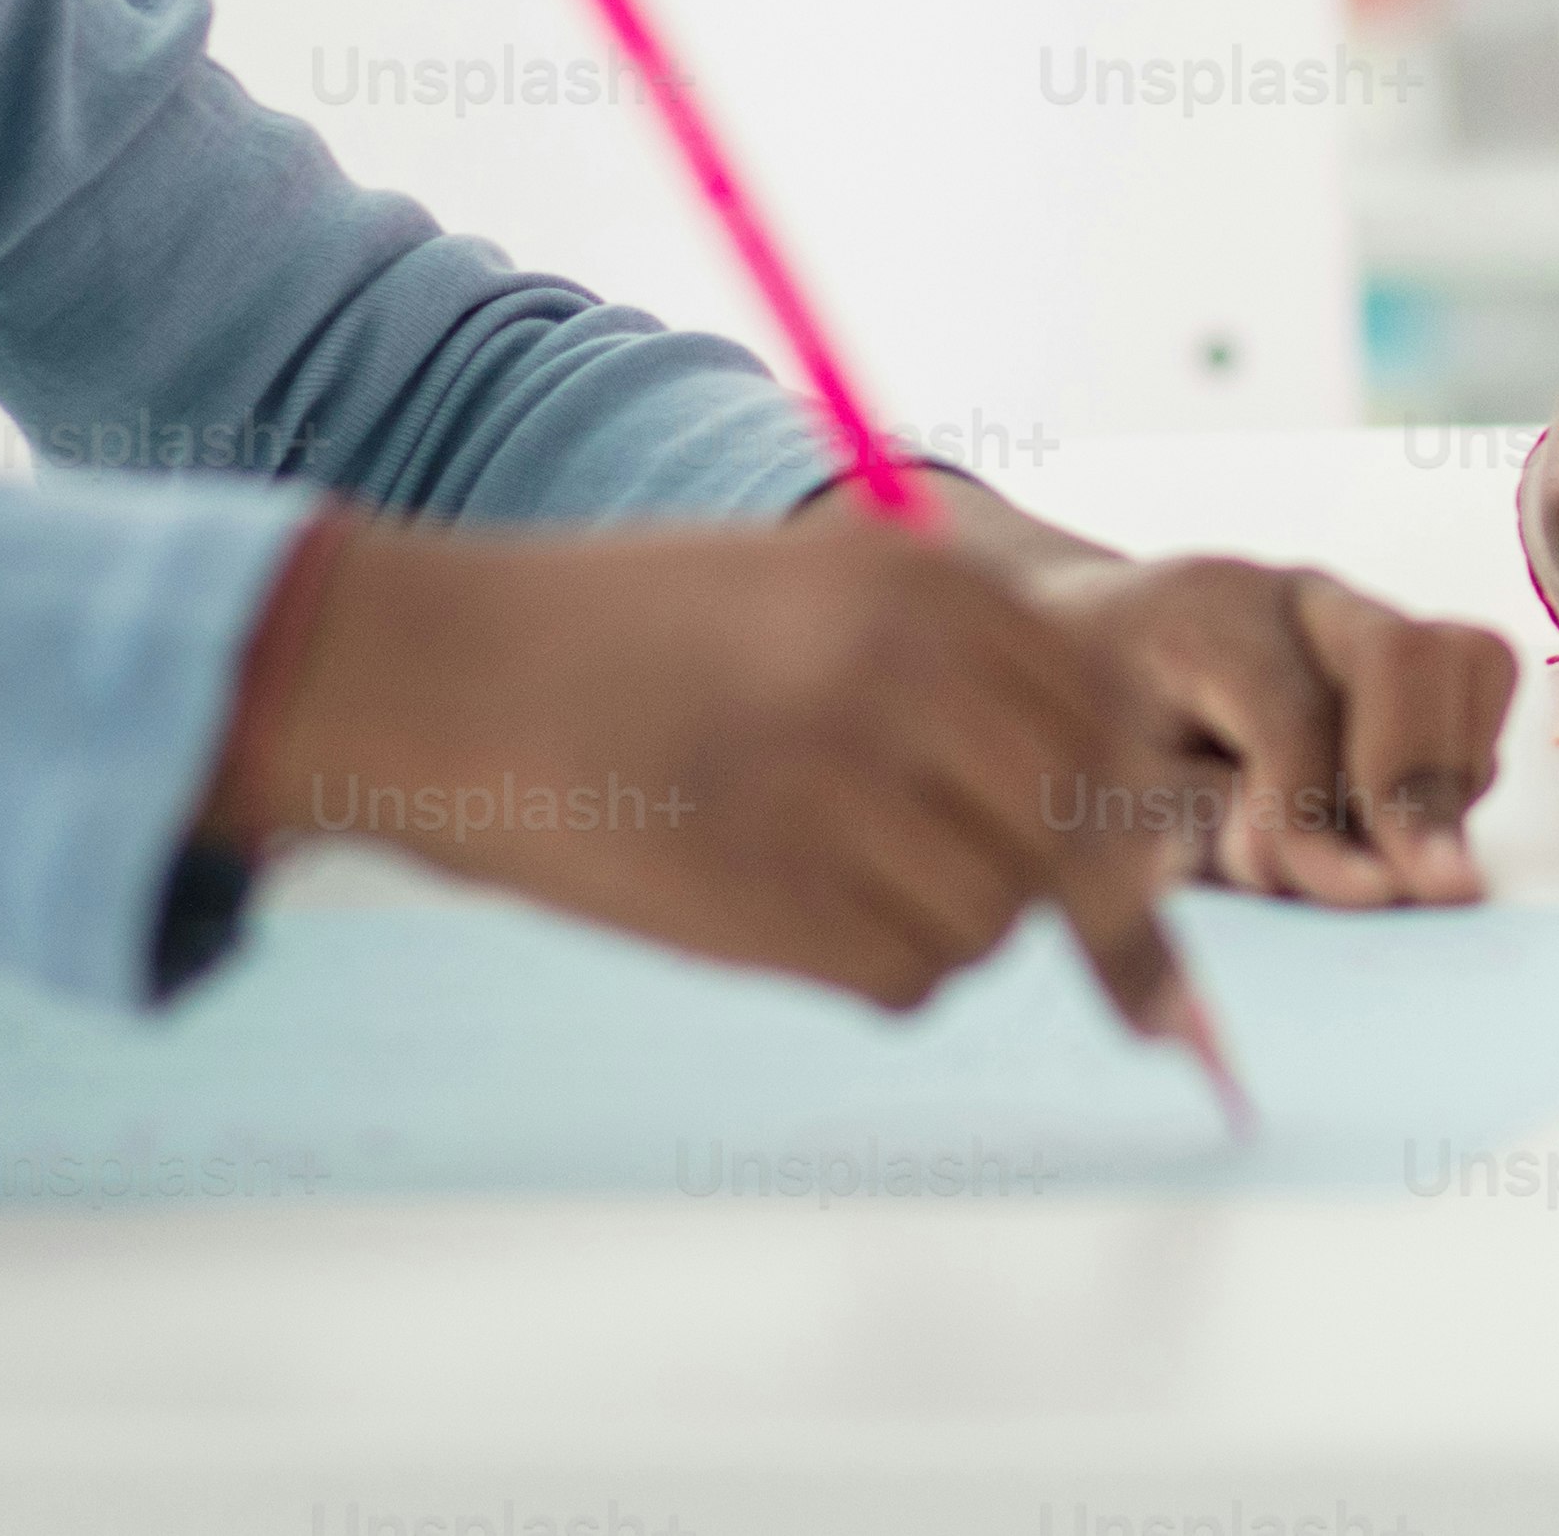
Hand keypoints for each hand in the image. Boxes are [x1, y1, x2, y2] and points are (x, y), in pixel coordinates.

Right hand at [220, 517, 1214, 1033]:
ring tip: (845, 882)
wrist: (445, 679)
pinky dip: (878, 973)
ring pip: (996, 914)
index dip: (1107, 788)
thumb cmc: (627, 637)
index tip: (1088, 833)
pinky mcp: (771, 899)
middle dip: (1043, 871)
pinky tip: (802, 927)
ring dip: (945, 922)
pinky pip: (908, 976)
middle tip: (958, 874)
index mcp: (921, 582)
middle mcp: (902, 673)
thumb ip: (951, 660)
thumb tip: (1114, 795)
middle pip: (1073, 823)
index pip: (1105, 708)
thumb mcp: (807, 584)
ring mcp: (839, 787)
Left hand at [916, 496, 1511, 905]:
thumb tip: (1357, 886)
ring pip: (1469, 661)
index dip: (1301, 813)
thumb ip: (1215, 829)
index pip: (1291, 711)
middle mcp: (1302, 598)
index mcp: (1206, 615)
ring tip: (1398, 858)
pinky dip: (1456, 768)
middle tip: (1413, 887)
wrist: (1076, 654)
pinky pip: (1475, 693)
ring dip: (1450, 772)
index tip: (1290, 886)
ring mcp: (1361, 617)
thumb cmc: (1075, 732)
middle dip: (1417, 782)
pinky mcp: (1399, 656)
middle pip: (1410, 654)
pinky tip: (1391, 828)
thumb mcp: (1101, 790)